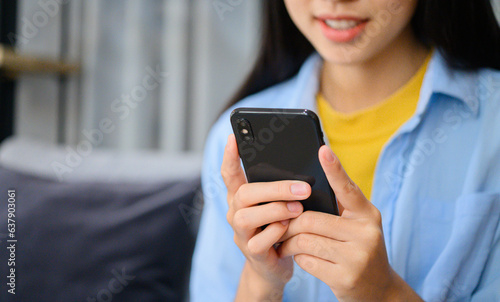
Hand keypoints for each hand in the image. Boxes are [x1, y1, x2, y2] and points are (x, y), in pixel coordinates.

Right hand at [221, 134, 310, 296]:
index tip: (233, 138)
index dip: (229, 157)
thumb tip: (304, 166)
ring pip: (247, 216)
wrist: (273, 267)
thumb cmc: (280, 229)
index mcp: (241, 198)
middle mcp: (236, 213)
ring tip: (298, 208)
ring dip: (276, 209)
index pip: (229, 174)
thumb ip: (280, 189)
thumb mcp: (278, 205)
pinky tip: (289, 229)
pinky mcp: (252, 253)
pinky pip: (259, 241)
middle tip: (303, 189)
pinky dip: (276, 232)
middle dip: (274, 188)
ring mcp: (241, 234)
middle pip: (243, 193)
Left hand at [278, 145, 421, 301]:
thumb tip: (306, 188)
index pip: (347, 188)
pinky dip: (298, 257)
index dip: (334, 169)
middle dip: (290, 224)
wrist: (379, 291)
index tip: (322, 150)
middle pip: (311, 219)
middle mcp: (366, 233)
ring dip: (289, 242)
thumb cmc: (360, 251)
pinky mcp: (344, 278)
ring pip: (304, 240)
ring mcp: (356, 257)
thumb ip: (340, 209)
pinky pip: (307, 260)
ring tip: (285, 242)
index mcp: (368, 215)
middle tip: (279, 225)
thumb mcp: (358, 227)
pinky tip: (300, 257)